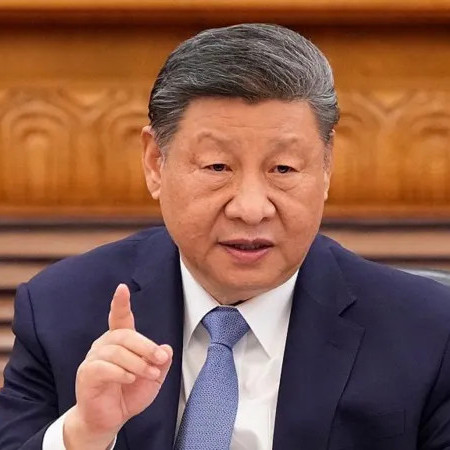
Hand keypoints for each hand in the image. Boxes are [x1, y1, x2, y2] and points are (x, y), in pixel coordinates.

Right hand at [63, 284, 172, 448]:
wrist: (110, 418)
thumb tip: (166, 348)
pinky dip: (121, 372)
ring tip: (149, 374)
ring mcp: (93, 359)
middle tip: (159, 358)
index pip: (120, 317)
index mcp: (120, 341)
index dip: (121, 303)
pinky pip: (103, 367)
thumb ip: (161, 362)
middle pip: (125, 335)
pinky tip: (130, 379)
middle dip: (146, 346)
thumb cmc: (129, 393)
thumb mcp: (153, 377)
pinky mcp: (86, 374)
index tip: (122, 288)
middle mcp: (105, 345)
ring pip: (116, 351)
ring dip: (137, 362)